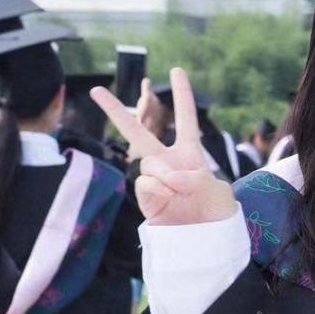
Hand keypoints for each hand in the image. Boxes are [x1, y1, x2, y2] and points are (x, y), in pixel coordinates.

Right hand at [91, 67, 236, 225]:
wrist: (208, 243)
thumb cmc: (218, 215)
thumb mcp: (219, 190)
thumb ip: (194, 176)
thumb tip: (166, 178)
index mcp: (191, 154)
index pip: (186, 119)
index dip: (182, 95)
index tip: (176, 70)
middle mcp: (168, 164)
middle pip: (139, 132)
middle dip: (116, 112)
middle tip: (96, 90)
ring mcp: (155, 181)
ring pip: (146, 163)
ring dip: (165, 174)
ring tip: (180, 192)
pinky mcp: (147, 201)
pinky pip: (144, 184)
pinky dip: (159, 189)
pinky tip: (170, 199)